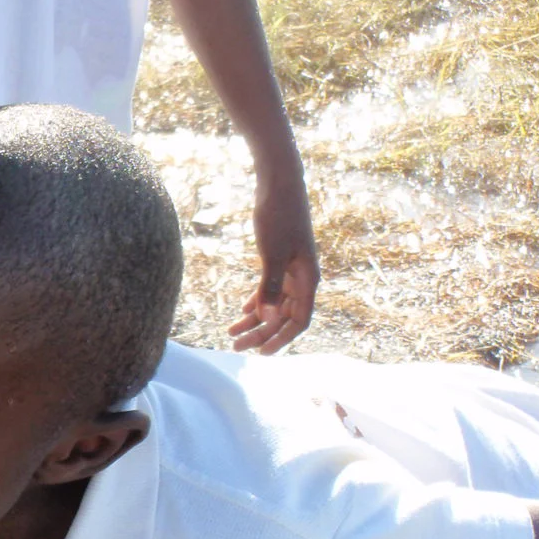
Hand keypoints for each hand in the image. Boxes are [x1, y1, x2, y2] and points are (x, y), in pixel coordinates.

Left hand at [230, 166, 318, 355]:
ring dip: (255, 320)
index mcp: (307, 279)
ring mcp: (292, 269)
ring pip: (275, 304)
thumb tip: (266, 316)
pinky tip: (243, 311)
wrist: (279, 185)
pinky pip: (271, 289)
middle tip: (235, 346)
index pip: (299, 321)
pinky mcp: (280, 260)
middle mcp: (303, 278)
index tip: (261, 353)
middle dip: (261, 333)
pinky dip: (257, 301)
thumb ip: (270, 285)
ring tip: (231, 333)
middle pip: (283, 317)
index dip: (281, 340)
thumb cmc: (278, 216)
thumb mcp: (272, 253)